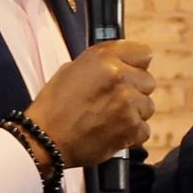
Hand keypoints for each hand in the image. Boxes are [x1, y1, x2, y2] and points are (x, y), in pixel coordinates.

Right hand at [24, 40, 155, 166]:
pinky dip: (131, 134)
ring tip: (110, 118)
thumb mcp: (70, 69)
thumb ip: (101, 63)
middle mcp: (119, 77)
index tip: (130, 72)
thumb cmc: (53, 106)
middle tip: (112, 101)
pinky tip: (112, 132)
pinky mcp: (131, 128)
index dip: (135, 65)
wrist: (45, 140)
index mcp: (104, 58)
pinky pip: (144, 129)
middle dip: (134, 90)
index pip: (143, 53)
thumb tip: (121, 62)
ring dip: (133, 113)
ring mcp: (128, 103)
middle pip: (147, 81)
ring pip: (147, 106)